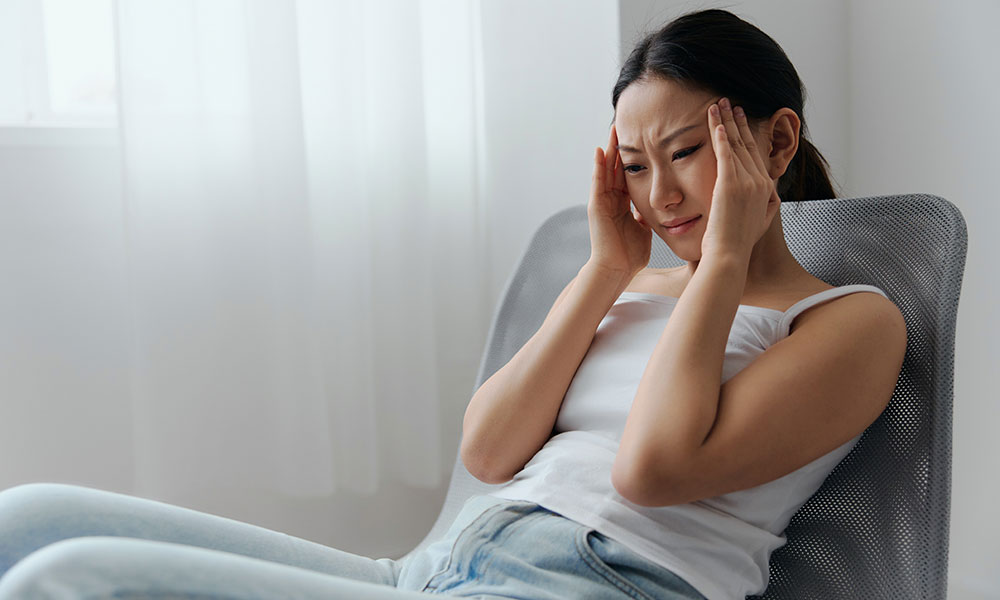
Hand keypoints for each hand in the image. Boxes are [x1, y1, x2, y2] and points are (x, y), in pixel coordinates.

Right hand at [586, 123, 651, 278]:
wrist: (616, 270)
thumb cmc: (630, 255)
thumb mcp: (644, 229)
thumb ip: (647, 216)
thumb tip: (659, 208)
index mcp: (623, 204)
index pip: (629, 175)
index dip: (635, 158)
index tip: (642, 140)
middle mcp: (611, 200)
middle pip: (616, 168)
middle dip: (621, 148)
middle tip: (626, 126)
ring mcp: (602, 202)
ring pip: (605, 170)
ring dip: (608, 150)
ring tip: (613, 131)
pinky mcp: (595, 207)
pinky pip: (597, 182)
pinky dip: (597, 166)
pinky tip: (600, 150)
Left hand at [701, 98, 779, 259]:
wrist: (729, 255)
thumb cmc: (738, 244)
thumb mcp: (761, 222)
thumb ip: (768, 206)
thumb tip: (772, 196)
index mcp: (766, 189)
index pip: (755, 154)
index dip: (747, 134)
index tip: (741, 119)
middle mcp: (760, 181)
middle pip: (747, 143)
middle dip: (737, 120)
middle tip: (730, 103)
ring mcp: (746, 182)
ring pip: (735, 143)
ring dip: (726, 121)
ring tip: (718, 104)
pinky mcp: (730, 184)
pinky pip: (725, 153)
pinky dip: (720, 135)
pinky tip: (715, 121)